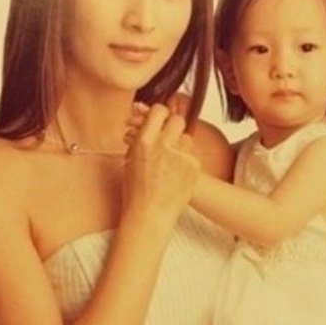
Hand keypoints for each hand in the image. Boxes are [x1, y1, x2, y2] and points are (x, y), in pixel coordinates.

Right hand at [123, 103, 200, 219]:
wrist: (150, 214)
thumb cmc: (136, 190)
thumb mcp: (131, 159)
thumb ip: (141, 138)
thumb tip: (147, 121)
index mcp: (144, 141)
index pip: (159, 110)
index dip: (160, 114)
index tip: (159, 119)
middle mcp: (163, 145)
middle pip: (177, 120)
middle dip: (172, 126)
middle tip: (168, 136)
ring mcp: (181, 155)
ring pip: (187, 137)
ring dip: (180, 144)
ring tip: (170, 160)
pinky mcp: (194, 166)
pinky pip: (193, 153)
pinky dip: (186, 159)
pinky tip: (177, 171)